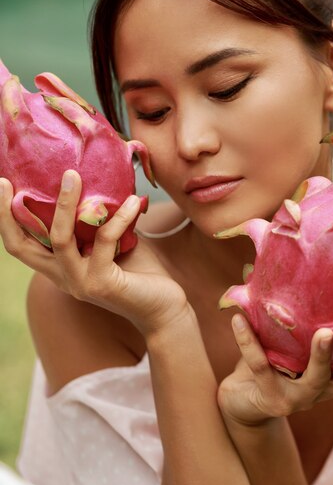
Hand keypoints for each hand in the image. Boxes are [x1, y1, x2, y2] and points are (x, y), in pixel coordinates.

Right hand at [0, 171, 188, 336]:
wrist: (165, 308)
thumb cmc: (140, 271)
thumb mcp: (112, 241)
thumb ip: (96, 220)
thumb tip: (97, 180)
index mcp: (59, 267)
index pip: (20, 244)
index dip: (5, 218)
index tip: (2, 184)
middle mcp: (63, 277)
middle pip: (21, 246)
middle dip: (8, 212)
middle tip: (6, 182)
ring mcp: (79, 282)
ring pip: (60, 238)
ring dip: (65, 203)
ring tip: (74, 175)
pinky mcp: (101, 283)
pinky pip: (104, 239)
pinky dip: (119, 217)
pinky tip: (134, 201)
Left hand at [218, 306, 332, 424]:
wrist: (241, 397)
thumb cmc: (273, 356)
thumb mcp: (291, 332)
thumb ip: (303, 305)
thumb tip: (299, 249)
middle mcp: (325, 388)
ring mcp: (299, 397)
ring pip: (315, 380)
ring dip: (322, 357)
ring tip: (323, 332)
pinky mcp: (270, 398)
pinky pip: (260, 366)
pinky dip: (248, 342)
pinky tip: (238, 319)